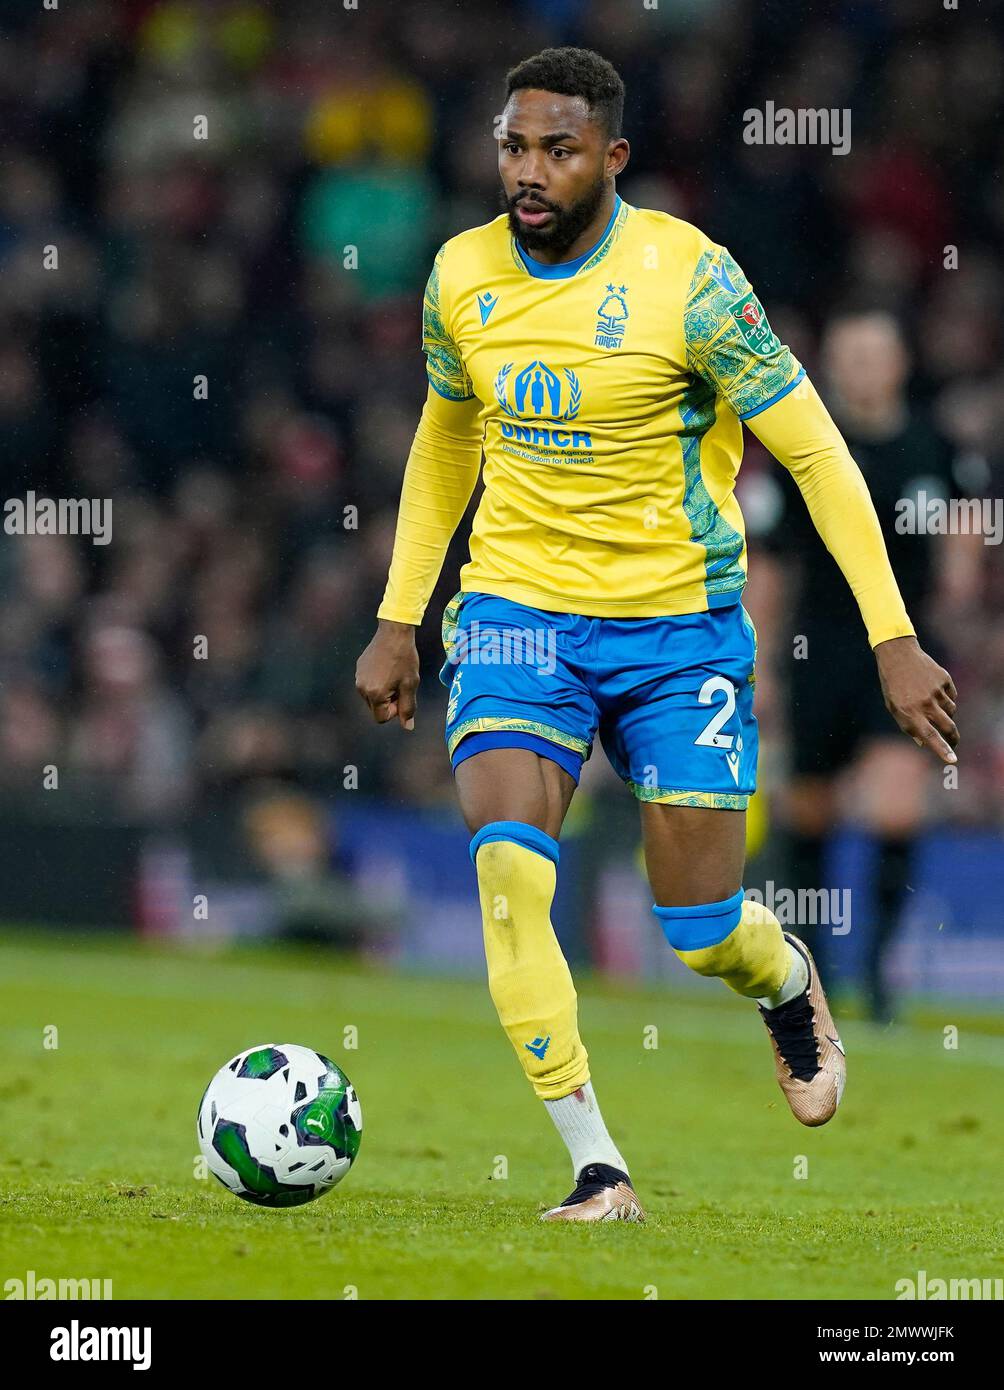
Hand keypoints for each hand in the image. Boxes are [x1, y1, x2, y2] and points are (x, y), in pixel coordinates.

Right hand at [355, 621, 419, 729]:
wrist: (394, 632)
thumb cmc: (405, 659)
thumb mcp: (410, 685)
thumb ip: (408, 708)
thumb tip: (407, 727)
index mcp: (375, 694)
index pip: (381, 718)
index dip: (394, 711)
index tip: (402, 695)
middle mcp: (362, 688)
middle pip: (375, 708)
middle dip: (388, 702)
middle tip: (400, 684)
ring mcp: (358, 678)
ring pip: (372, 696)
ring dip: (384, 692)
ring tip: (394, 674)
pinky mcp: (358, 669)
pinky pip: (368, 684)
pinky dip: (378, 681)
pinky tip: (387, 667)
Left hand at [874, 635, 957, 763]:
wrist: (898, 655)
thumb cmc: (893, 685)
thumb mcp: (894, 707)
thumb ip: (909, 726)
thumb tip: (924, 742)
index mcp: (909, 712)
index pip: (929, 736)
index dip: (942, 749)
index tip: (953, 760)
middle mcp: (924, 703)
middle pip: (948, 727)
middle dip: (953, 738)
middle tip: (954, 742)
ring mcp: (936, 691)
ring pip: (951, 711)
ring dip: (946, 713)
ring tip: (931, 703)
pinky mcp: (944, 680)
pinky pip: (952, 696)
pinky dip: (946, 697)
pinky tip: (933, 689)